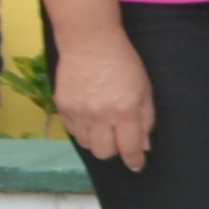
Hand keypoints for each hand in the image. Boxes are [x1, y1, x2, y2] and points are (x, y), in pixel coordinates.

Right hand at [53, 25, 155, 172]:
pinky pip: (72, 132)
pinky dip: (83, 130)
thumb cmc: (123, 63)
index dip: (134, 161)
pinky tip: (89, 116)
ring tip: (103, 124)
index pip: (129, 148)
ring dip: (97, 140)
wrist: (89, 43)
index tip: (136, 165)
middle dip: (114, 150)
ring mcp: (78, 112)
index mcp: (124, 110)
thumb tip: (144, 145)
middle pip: (104, 153)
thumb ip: (146, 119)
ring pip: (86, 145)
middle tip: (118, 137)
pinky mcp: (62, 107)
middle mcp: (100, 115)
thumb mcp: (144, 89)